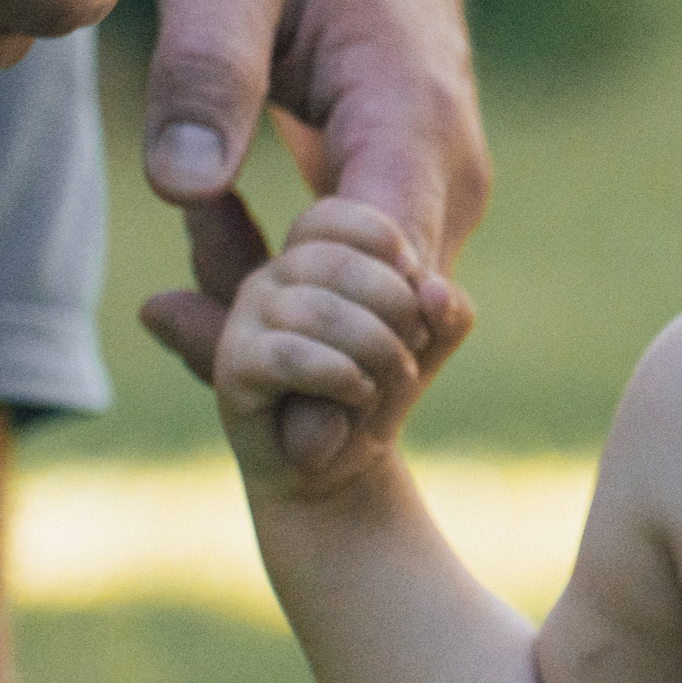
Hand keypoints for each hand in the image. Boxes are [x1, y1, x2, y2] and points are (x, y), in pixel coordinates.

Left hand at [139, 0, 491, 460]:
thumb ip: (204, 69)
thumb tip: (178, 190)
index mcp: (410, 122)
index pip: (386, 287)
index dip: (314, 353)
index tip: (216, 363)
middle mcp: (450, 179)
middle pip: (387, 334)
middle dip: (279, 354)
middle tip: (170, 312)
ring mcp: (442, 200)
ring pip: (379, 330)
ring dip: (280, 333)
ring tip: (185, 273)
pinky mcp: (417, 209)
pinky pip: (368, 301)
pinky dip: (292, 308)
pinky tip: (213, 258)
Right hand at [213, 198, 474, 497]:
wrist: (339, 466)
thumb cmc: (380, 387)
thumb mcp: (431, 341)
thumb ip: (447, 308)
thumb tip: (433, 291)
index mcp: (309, 255)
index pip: (330, 216)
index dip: (381, 240)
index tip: (416, 281)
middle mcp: (271, 278)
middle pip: (335, 262)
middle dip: (394, 304)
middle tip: (414, 345)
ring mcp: (247, 321)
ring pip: (317, 311)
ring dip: (376, 347)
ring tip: (394, 377)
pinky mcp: (234, 369)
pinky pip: (289, 355)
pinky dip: (340, 375)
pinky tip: (359, 392)